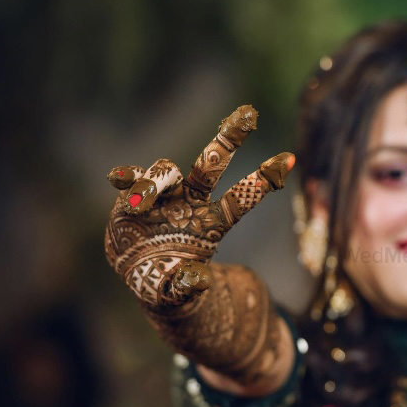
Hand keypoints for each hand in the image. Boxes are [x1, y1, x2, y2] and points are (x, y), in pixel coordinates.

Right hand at [104, 105, 293, 307]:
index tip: (289, 159)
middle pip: (211, 166)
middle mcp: (191, 201)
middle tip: (248, 116)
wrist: (141, 274)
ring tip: (140, 204)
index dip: (263, 180)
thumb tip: (198, 281)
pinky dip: (127, 179)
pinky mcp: (134, 197)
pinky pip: (131, 182)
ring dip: (157, 180)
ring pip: (165, 172)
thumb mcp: (178, 290)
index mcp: (213, 221)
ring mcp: (164, 196)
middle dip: (229, 140)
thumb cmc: (170, 281)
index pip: (242, 197)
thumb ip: (186, 286)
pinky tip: (117, 179)